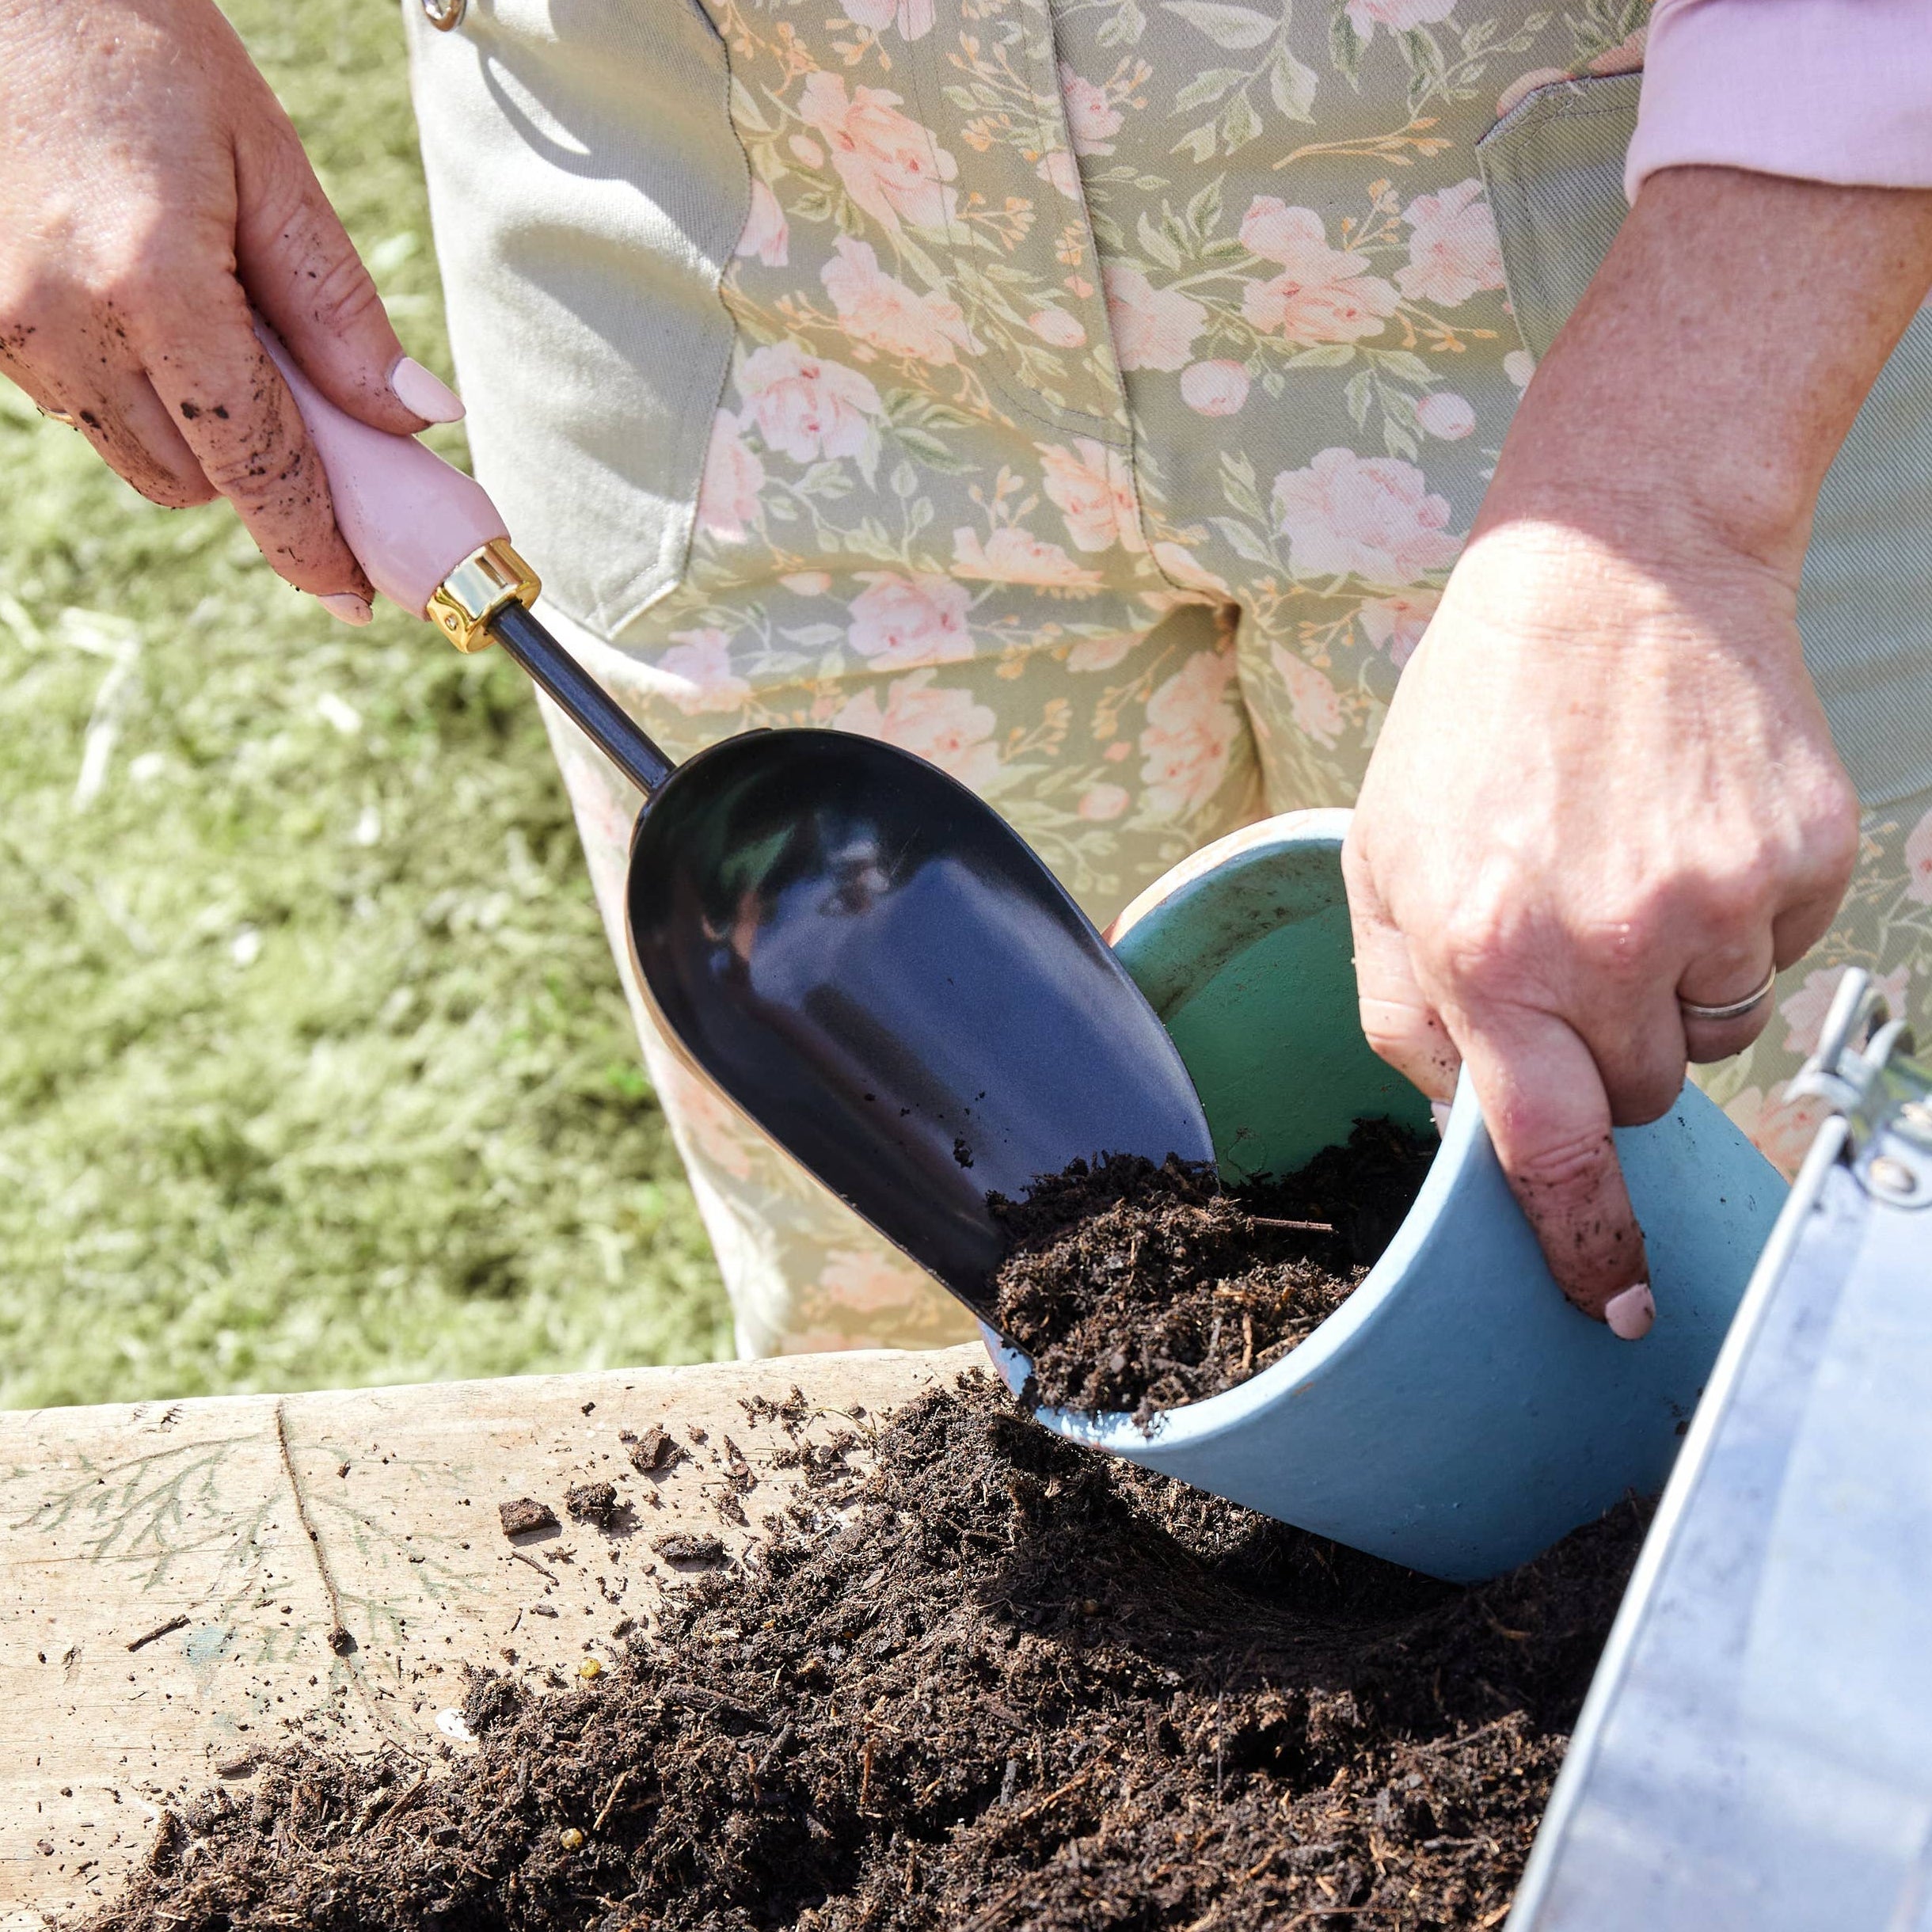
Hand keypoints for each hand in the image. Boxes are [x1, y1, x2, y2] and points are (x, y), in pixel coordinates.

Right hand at [0, 0, 462, 620]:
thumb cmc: (136, 44)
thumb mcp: (267, 162)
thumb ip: (339, 310)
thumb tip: (416, 423)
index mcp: (150, 283)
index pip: (256, 465)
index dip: (313, 542)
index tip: (357, 595)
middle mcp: (58, 320)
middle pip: (196, 481)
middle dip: (261, 470)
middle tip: (308, 413)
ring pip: (134, 455)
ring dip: (194, 432)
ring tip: (214, 324)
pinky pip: (76, 406)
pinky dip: (132, 388)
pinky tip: (144, 303)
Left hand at [1346, 167, 1931, 1330]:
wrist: (1617, 569)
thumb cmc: (1475, 725)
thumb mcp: (1381, 862)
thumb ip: (1406, 1011)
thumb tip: (1463, 1125)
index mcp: (1487, 949)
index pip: (1543, 1150)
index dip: (1580, 1243)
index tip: (1615, 1309)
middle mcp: (1610, 941)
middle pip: (1634, 1101)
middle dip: (1599, 1056)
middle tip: (1570, 944)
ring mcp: (1720, 899)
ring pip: (1711, 1038)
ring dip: (1668, 989)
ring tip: (1625, 866)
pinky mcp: (1803, 857)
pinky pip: (1777, 956)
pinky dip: (1732, 921)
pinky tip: (1685, 828)